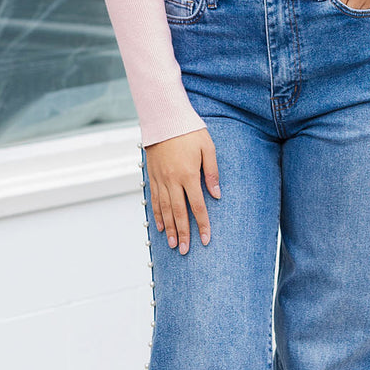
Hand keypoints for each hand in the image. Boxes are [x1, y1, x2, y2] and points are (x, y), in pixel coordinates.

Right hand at [144, 127, 219, 252]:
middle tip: (186, 250)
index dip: (202, 224)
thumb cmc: (189, 131)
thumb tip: (217, 195)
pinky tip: (160, 227)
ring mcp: (160, 179)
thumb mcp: (208, 148)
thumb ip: (213, 173)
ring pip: (165, 209)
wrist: (164, 118)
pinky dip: (157, 215)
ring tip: (173, 244)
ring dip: (169, 228)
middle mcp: (173, 180)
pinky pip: (154, 199)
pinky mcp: (152, 176)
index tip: (206, 239)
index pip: (197, 205)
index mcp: (189, 174)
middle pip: (179, 212)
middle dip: (183, 233)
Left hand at [306, 0, 369, 8]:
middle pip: (340, 11)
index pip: (328, 2)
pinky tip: (353, 0)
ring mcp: (369, 0)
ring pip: (352, 14)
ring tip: (341, 0)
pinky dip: (357, 9)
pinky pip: (364, 12)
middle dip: (333, 8)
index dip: (322, 2)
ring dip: (345, 9)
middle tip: (327, 1)